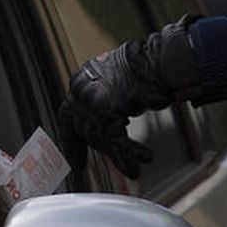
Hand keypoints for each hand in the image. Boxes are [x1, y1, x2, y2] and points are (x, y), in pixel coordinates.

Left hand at [62, 17, 201, 179]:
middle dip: (104, 149)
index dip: (71, 141)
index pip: (67, 115)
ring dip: (120, 155)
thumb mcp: (115, 85)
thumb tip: (105, 131)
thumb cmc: (144, 68)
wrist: (159, 59)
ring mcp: (93, 100)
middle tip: (116, 162)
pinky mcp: (109, 111)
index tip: (76, 160)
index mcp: (82, 81)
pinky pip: (115, 142)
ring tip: (137, 164)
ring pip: (100, 138)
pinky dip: (126, 157)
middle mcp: (83, 90)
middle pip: (85, 130)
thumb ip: (104, 103)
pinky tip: (135, 167)